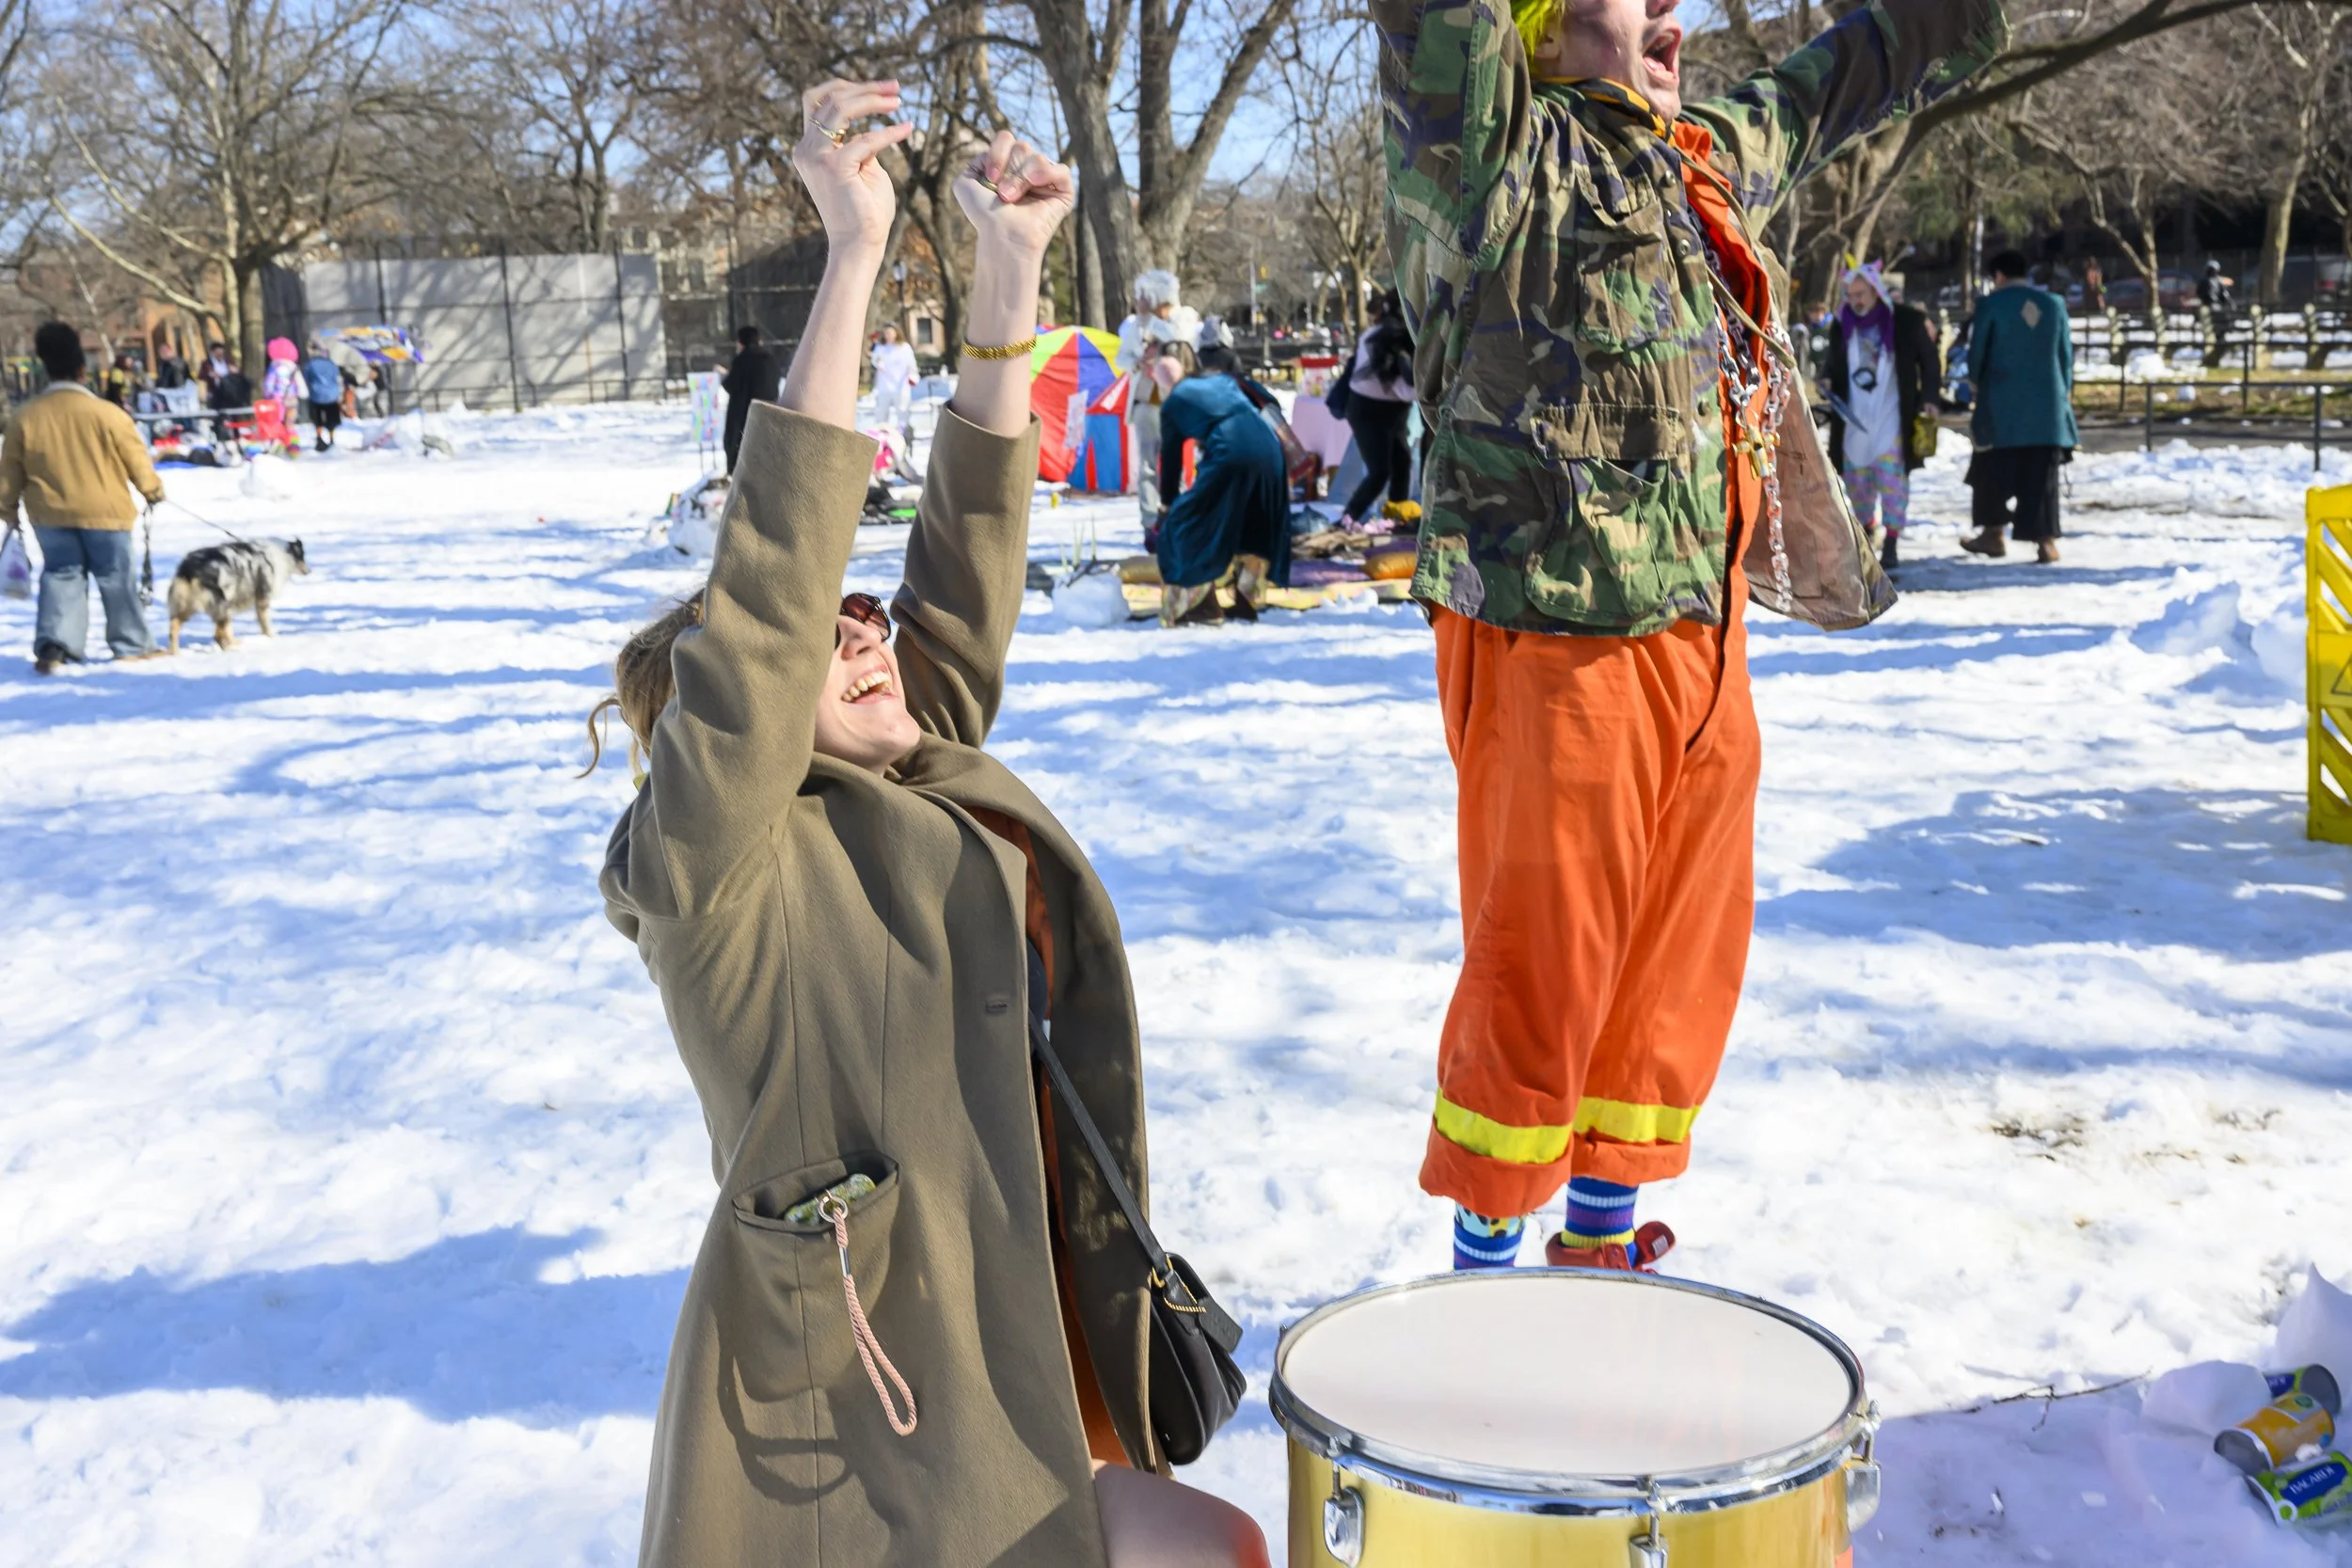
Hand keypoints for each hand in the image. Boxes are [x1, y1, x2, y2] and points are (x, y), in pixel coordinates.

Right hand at [794, 80, 912, 252]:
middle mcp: (806, 149)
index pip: (819, 102)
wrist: (861, 245)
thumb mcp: (863, 166)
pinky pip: (865, 139)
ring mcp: (816, 157)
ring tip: (897, 102)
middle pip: (828, 97)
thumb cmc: (866, 210)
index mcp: (810, 148)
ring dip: (871, 100)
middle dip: (864, 87)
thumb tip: (873, 121)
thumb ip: (861, 143)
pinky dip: (888, 133)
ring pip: (840, 107)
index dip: (849, 87)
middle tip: (894, 87)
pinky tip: (907, 130)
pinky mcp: (834, 167)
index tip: (882, 89)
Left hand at [952, 130, 1074, 258]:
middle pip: (1022, 146)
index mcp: (1008, 165)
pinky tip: (1034, 183)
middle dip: (1008, 169)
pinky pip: (1061, 169)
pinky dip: (1045, 173)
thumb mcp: (965, 182)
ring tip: (1012, 199)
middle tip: (1002, 195)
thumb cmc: (984, 215)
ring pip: (1037, 157)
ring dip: (1020, 178)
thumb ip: (975, 161)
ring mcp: (1046, 180)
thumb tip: (999, 153)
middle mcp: (1028, 170)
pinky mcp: (1063, 191)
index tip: (990, 178)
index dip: (997, 153)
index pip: (1006, 138)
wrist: (1001, 236)